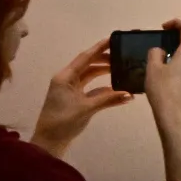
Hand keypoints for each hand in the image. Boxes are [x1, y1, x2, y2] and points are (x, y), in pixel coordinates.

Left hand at [31, 40, 131, 157]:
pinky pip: (91, 88)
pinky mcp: (75, 99)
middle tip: (122, 56)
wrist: (50, 140)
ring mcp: (71, 89)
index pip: (84, 58)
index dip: (99, 48)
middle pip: (87, 65)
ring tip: (122, 68)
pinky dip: (103, 87)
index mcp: (65, 77)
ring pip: (90, 76)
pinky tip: (116, 88)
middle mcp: (67, 79)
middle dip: (104, 60)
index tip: (113, 39)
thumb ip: (108, 99)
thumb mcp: (87, 108)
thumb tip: (130, 94)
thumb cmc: (63, 120)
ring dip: (104, 72)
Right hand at [142, 19, 180, 142]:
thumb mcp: (152, 68)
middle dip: (174, 42)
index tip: (164, 27)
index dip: (177, 23)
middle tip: (158, 47)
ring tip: (160, 64)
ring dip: (176, 56)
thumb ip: (155, 53)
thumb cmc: (162, 90)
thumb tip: (161, 51)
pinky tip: (166, 78)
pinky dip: (178, 69)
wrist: (173, 117)